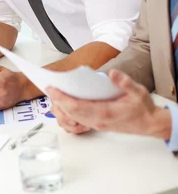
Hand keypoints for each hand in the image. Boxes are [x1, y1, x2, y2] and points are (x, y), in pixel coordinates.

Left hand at [47, 69, 170, 137]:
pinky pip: (79, 120)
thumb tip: (112, 73)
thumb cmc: (143, 107)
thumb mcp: (138, 92)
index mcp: (105, 112)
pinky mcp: (97, 125)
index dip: (62, 98)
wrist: (150, 124)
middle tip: (48, 88)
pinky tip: (64, 103)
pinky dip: (69, 112)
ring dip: (62, 108)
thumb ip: (125, 83)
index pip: (78, 106)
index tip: (51, 89)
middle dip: (58, 101)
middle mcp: (98, 121)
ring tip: (54, 94)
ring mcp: (97, 124)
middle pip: (71, 113)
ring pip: (73, 118)